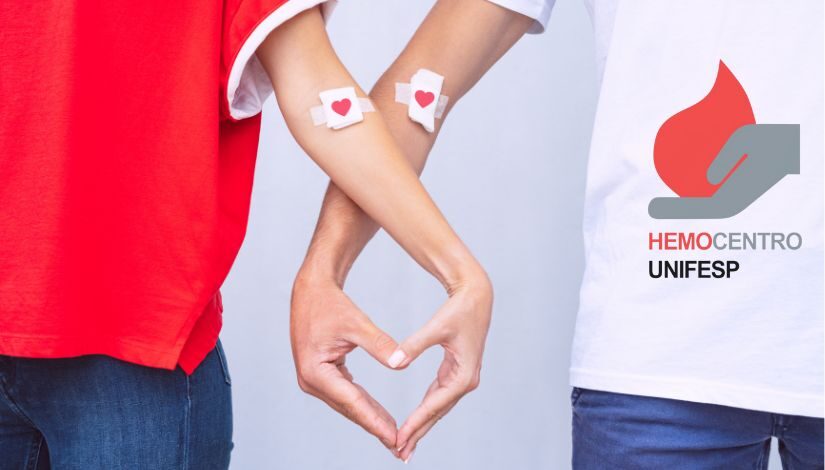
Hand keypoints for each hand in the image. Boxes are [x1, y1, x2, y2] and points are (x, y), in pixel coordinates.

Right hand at [290, 273, 400, 456]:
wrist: (310, 290)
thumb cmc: (330, 303)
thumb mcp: (357, 323)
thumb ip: (379, 344)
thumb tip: (400, 364)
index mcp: (316, 372)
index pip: (353, 402)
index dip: (375, 421)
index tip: (395, 437)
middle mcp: (311, 381)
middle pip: (349, 409)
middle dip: (374, 426)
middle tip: (399, 446)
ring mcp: (313, 379)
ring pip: (347, 404)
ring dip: (369, 417)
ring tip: (392, 433)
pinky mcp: (319, 374)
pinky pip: (344, 394)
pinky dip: (361, 404)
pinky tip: (377, 413)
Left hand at [388, 272, 493, 461]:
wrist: (477, 297)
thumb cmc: (459, 310)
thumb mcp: (436, 327)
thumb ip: (414, 345)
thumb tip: (395, 363)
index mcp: (463, 375)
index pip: (434, 405)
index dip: (416, 423)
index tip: (399, 438)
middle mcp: (465, 381)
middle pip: (437, 413)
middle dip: (419, 433)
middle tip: (400, 454)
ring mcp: (462, 378)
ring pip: (438, 407)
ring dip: (422, 425)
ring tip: (405, 443)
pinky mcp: (456, 372)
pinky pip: (438, 397)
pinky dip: (426, 409)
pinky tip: (416, 421)